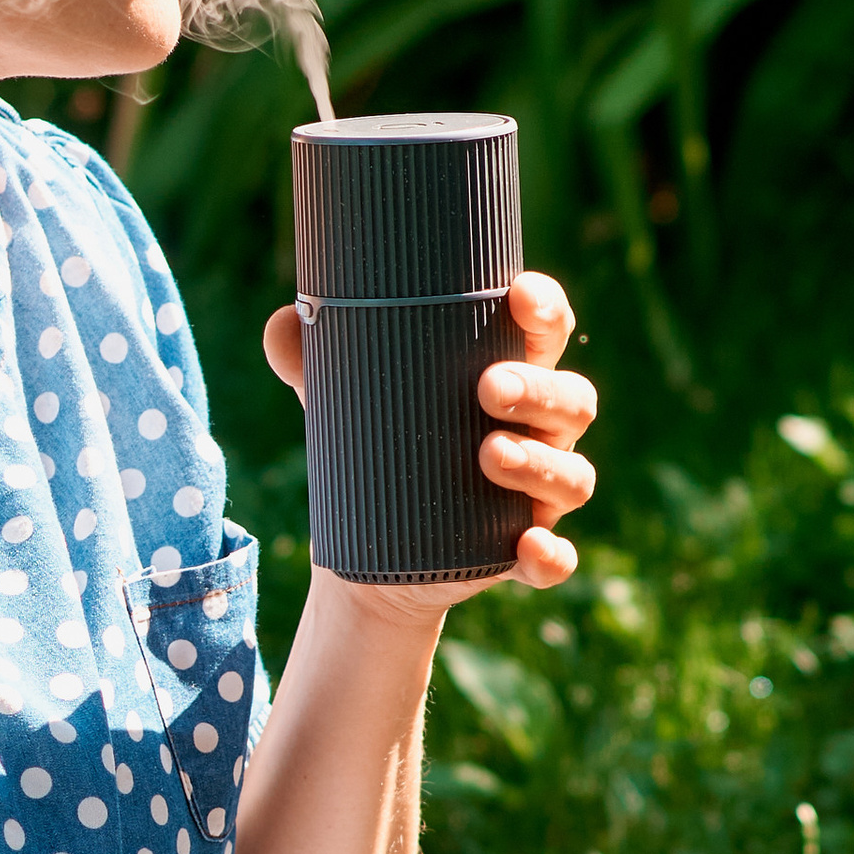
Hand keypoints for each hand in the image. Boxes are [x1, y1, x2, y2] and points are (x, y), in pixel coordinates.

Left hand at [262, 266, 598, 599]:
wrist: (370, 552)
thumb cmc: (376, 443)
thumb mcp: (341, 399)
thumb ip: (310, 357)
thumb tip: (281, 323)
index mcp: (513, 375)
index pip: (547, 332)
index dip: (546, 309)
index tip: (519, 294)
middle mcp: (542, 431)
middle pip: (572, 400)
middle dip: (539, 389)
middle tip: (487, 387)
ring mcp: (539, 496)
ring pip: (572, 476)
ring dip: (540, 464)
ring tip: (489, 454)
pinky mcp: (524, 553)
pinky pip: (556, 559)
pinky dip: (551, 554)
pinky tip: (525, 544)